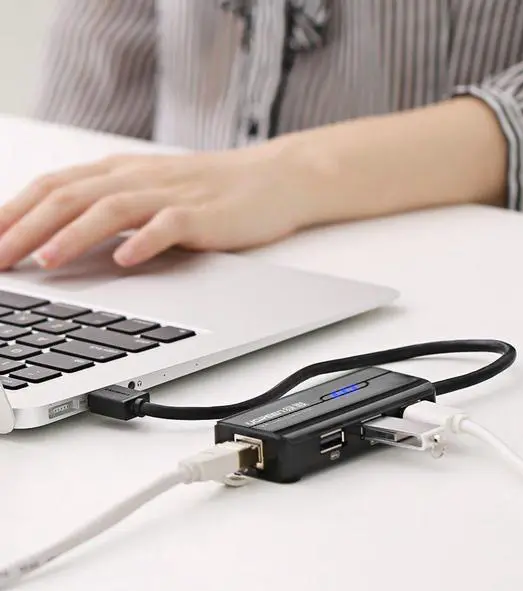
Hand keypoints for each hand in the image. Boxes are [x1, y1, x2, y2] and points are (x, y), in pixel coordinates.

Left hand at [0, 140, 318, 269]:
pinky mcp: (203, 214)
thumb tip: (60, 239)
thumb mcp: (152, 192)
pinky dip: (143, 241)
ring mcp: (171, 194)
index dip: (13, 213)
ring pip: (110, 208)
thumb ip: (111, 208)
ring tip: (44, 262)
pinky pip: (168, 225)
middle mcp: (138, 178)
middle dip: (25, 228)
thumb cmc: (211, 192)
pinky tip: (124, 260)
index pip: (53, 187)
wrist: (272, 179)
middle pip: (69, 196)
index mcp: (121, 172)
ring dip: (73, 234)